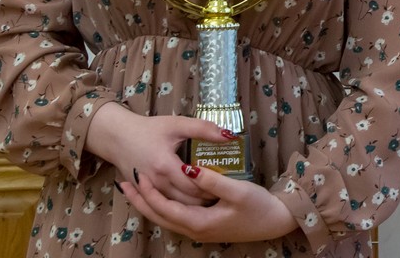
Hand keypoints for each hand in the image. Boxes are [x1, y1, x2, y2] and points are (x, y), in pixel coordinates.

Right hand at [84, 102, 230, 204]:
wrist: (117, 136)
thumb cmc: (149, 129)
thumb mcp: (176, 124)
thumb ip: (203, 129)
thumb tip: (229, 135)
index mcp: (166, 167)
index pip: (195, 186)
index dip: (212, 188)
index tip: (228, 185)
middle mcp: (157, 184)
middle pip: (187, 201)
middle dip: (206, 200)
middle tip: (223, 194)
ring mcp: (149, 191)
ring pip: (176, 207)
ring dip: (194, 205)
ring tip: (211, 198)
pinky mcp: (144, 194)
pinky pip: (165, 204)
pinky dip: (180, 205)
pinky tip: (192, 199)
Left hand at [118, 163, 297, 242]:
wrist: (275, 222)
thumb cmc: (258, 206)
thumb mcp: (237, 191)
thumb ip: (212, 180)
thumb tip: (189, 169)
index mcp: (199, 222)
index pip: (164, 209)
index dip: (148, 193)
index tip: (137, 175)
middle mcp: (194, 230)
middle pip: (158, 217)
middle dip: (140, 201)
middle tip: (124, 183)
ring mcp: (199, 230)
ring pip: (165, 219)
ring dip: (148, 204)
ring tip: (134, 189)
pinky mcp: (204, 226)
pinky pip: (174, 217)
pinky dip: (161, 207)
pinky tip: (159, 196)